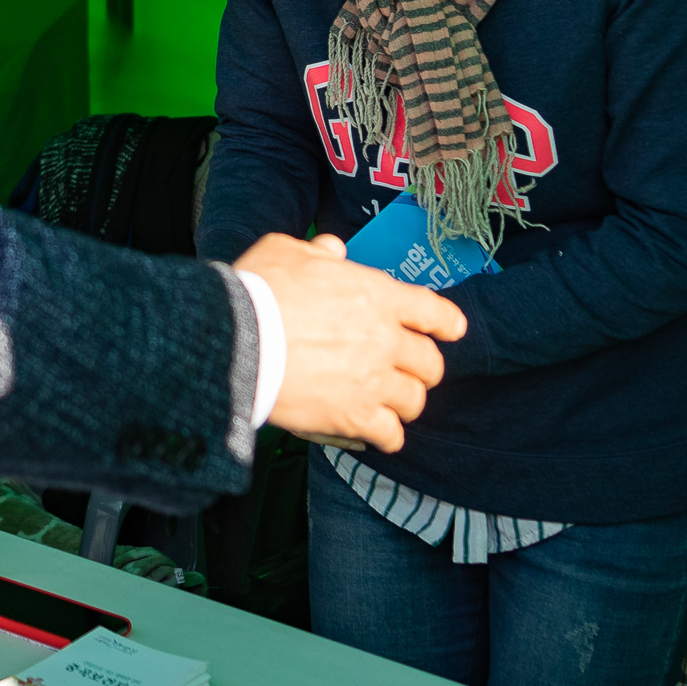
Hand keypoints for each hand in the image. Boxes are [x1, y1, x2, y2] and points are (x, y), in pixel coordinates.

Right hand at [236, 232, 465, 454]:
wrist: (236, 338)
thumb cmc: (258, 290)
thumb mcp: (286, 250)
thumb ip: (317, 251)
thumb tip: (332, 249)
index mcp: (376, 295)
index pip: (433, 311)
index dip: (446, 323)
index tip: (450, 331)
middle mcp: (385, 339)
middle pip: (430, 363)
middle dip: (422, 369)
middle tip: (407, 373)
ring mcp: (373, 380)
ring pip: (415, 401)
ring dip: (405, 402)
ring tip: (390, 404)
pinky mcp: (354, 416)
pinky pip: (390, 435)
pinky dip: (386, 436)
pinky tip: (376, 433)